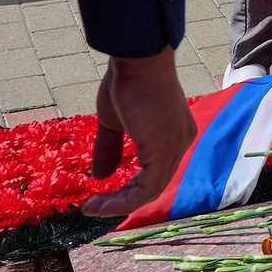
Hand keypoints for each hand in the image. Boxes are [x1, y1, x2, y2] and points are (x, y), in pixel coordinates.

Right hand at [80, 49, 197, 218]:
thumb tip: (100, 176)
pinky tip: (97, 204)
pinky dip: (121, 202)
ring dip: (118, 205)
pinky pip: (145, 189)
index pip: (155, 171)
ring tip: (91, 210)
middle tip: (94, 208)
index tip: (102, 197)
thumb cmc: (128, 83)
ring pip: (150, 191)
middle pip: (154, 184)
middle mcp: (180, 142)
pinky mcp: (164, 151)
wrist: (137, 61)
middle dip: (122, 200)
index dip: (129, 188)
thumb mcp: (114, 122)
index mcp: (173, 134)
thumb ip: (110, 148)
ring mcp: (176, 147)